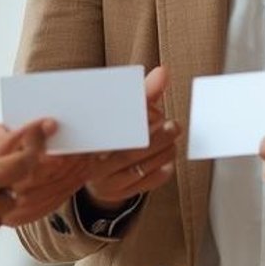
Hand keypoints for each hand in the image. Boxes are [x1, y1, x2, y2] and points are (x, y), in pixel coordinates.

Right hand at [80, 66, 179, 211]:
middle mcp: (93, 161)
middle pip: (129, 150)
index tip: (156, 113)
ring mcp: (105, 180)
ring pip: (138, 167)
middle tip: (174, 126)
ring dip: (162, 153)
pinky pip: (143, 184)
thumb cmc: (114, 133)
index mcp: (90, 136)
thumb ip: (145, 94)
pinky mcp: (118, 193)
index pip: (113, 128)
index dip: (138, 120)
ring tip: (173, 141)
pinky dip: (160, 172)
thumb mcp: (124, 113)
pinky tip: (168, 161)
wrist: (96, 170)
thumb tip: (163, 72)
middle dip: (157, 138)